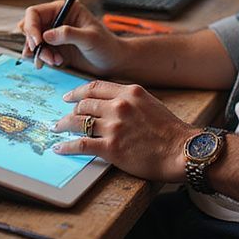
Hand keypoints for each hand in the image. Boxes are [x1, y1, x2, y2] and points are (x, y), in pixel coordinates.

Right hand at [19, 0, 124, 75]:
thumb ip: (68, 34)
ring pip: (33, 42)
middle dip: (34, 43)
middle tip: (44, 57)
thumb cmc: (106, 46)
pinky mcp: (54, 48)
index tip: (37, 43)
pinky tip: (57, 63)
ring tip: (55, 61)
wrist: (113, 62)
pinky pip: (39, 53)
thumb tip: (46, 35)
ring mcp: (54, 34)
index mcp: (64, 9)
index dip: (31, 27)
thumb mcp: (90, 38)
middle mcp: (56, 19)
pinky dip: (43, 60)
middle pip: (30, 27)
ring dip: (39, 54)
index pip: (35, 13)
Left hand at [51, 79, 193, 183]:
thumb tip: (111, 103)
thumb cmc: (170, 130)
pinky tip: (59, 148)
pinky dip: (67, 146)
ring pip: (79, 122)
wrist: (182, 151)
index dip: (77, 92)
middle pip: (84, 104)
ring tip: (56, 130)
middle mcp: (119, 105)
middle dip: (70, 111)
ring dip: (64, 126)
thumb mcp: (150, 103)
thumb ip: (130, 100)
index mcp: (129, 92)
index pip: (94, 88)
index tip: (68, 97)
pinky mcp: (111, 147)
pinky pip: (81, 144)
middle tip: (63, 118)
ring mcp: (114, 126)